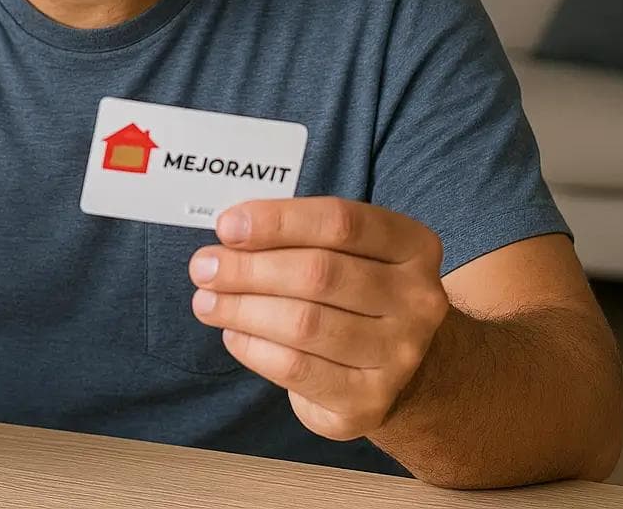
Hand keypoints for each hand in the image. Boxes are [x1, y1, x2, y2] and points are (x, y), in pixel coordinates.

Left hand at [188, 196, 448, 440]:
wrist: (399, 369)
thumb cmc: (355, 294)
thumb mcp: (346, 252)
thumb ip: (298, 236)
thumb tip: (231, 233)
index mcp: (413, 247)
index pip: (340, 222)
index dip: (277, 221)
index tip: (226, 225)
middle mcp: (418, 300)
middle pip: (319, 273)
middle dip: (249, 269)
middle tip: (204, 267)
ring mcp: (399, 355)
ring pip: (304, 323)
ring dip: (242, 309)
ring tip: (206, 301)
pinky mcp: (369, 400)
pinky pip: (296, 369)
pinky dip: (254, 348)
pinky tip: (233, 334)